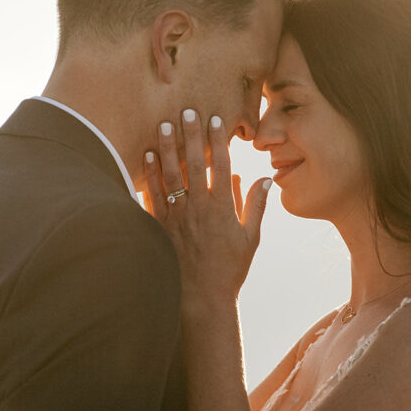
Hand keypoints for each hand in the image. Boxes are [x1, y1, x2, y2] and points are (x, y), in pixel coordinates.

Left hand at [142, 109, 270, 308]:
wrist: (201, 299)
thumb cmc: (229, 269)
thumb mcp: (250, 238)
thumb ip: (256, 205)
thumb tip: (264, 178)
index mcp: (222, 208)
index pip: (221, 165)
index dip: (218, 140)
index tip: (216, 119)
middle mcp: (198, 208)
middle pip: (194, 164)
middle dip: (191, 135)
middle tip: (187, 111)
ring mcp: (177, 217)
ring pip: (170, 175)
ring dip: (166, 148)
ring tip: (163, 124)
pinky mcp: (159, 227)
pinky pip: (152, 195)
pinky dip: (149, 174)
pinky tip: (146, 156)